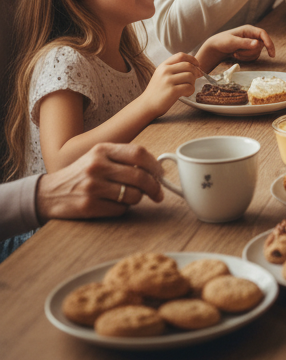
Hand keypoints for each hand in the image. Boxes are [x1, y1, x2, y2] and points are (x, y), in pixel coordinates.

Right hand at [35, 142, 163, 220]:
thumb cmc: (82, 174)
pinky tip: (112, 205)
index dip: (155, 165)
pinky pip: (119, 209)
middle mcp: (97, 165)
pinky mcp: (88, 205)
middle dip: (154, 187)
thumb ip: (123, 158)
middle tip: (159, 194)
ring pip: (132, 195)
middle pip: (139, 176)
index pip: (139, 153)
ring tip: (129, 198)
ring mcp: (92, 186)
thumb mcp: (99, 157)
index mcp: (103, 149)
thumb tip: (156, 168)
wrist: (49, 193)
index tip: (161, 175)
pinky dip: (122, 209)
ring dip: (136, 199)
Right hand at [143, 52, 201, 116]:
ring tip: (187, 88)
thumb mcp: (162, 75)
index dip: (192, 59)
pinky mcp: (172, 91)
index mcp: (163, 66)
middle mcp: (165, 71)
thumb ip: (174, 69)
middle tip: (195, 79)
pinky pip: (189, 87)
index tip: (197, 65)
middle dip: (195, 72)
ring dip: (193, 83)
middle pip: (188, 65)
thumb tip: (196, 66)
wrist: (146, 106)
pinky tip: (185, 94)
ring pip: (190, 76)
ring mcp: (168, 81)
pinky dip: (191, 91)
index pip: (181, 55)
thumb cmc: (157, 92)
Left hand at [200, 25, 275, 66]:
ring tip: (235, 53)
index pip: (263, 34)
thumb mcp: (231, 42)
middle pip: (261, 45)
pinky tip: (237, 55)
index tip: (271, 53)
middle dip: (249, 52)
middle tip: (236, 52)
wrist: (215, 48)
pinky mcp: (250, 49)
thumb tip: (258, 44)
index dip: (269, 42)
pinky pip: (254, 56)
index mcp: (249, 29)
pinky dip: (246, 58)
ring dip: (246, 56)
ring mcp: (252, 43)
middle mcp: (252, 35)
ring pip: (257, 52)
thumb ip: (244, 43)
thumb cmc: (222, 42)